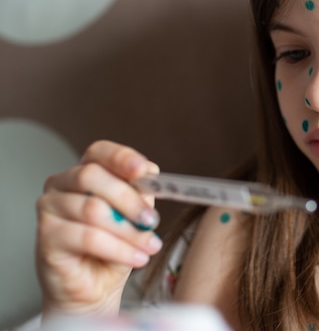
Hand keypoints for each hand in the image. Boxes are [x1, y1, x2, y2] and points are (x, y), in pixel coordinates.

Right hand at [36, 140, 162, 317]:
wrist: (95, 287)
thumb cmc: (114, 246)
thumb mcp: (134, 216)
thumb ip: (140, 193)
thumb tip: (150, 172)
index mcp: (84, 171)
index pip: (99, 152)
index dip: (121, 157)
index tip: (143, 170)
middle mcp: (61, 184)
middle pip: (93, 177)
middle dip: (129, 200)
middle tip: (152, 220)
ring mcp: (49, 208)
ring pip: (92, 209)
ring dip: (128, 230)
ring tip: (149, 246)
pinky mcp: (46, 236)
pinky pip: (87, 237)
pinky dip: (118, 248)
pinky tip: (136, 257)